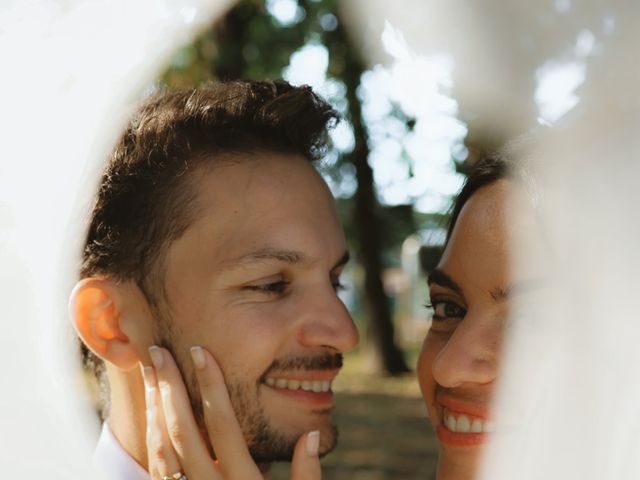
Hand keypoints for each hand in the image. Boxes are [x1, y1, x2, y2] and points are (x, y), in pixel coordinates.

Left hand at [142, 345, 321, 479]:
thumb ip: (307, 475)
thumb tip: (313, 434)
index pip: (223, 424)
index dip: (211, 385)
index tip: (201, 352)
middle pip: (182, 430)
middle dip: (169, 386)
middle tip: (158, 351)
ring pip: (161, 447)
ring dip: (154, 406)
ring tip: (150, 371)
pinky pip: (155, 466)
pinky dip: (151, 433)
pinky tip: (152, 411)